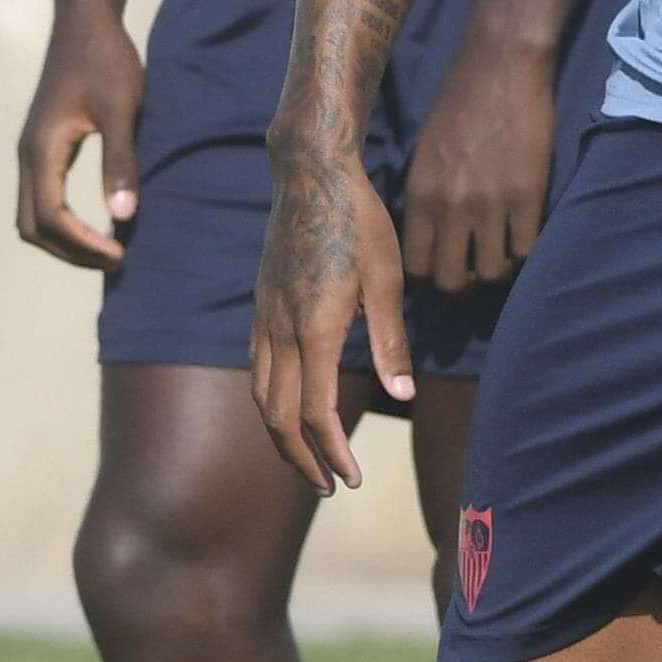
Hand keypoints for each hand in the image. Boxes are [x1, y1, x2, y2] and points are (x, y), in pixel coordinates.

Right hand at [16, 8, 145, 267]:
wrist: (85, 20)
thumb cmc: (106, 59)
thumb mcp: (121, 108)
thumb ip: (121, 160)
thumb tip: (124, 215)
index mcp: (42, 148)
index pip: (51, 216)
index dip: (83, 244)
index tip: (121, 253)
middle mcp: (27, 154)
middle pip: (33, 226)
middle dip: (71, 251)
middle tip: (117, 259)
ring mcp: (30, 150)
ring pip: (32, 215)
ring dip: (64, 240)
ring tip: (107, 248)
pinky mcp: (41, 145)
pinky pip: (41, 198)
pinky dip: (62, 221)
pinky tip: (96, 224)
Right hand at [251, 142, 407, 490]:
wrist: (310, 174)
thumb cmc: (360, 223)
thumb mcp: (388, 279)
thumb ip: (390, 341)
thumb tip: (404, 395)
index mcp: (315, 328)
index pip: (316, 412)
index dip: (332, 452)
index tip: (353, 479)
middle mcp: (280, 330)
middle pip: (279, 416)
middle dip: (302, 459)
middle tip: (330, 487)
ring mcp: (264, 319)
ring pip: (261, 396)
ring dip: (282, 437)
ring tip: (309, 461)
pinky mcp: (261, 308)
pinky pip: (257, 370)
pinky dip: (271, 403)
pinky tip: (292, 410)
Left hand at [402, 41, 558, 293]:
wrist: (501, 66)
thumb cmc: (458, 102)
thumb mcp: (424, 152)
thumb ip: (424, 196)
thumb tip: (428, 234)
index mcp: (420, 194)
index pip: (415, 266)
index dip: (430, 275)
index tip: (444, 266)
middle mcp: (451, 206)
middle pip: (451, 281)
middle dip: (463, 282)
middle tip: (475, 266)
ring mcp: (492, 204)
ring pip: (492, 272)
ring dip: (498, 268)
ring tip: (503, 250)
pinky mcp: (528, 195)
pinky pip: (526, 249)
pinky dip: (525, 250)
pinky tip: (524, 233)